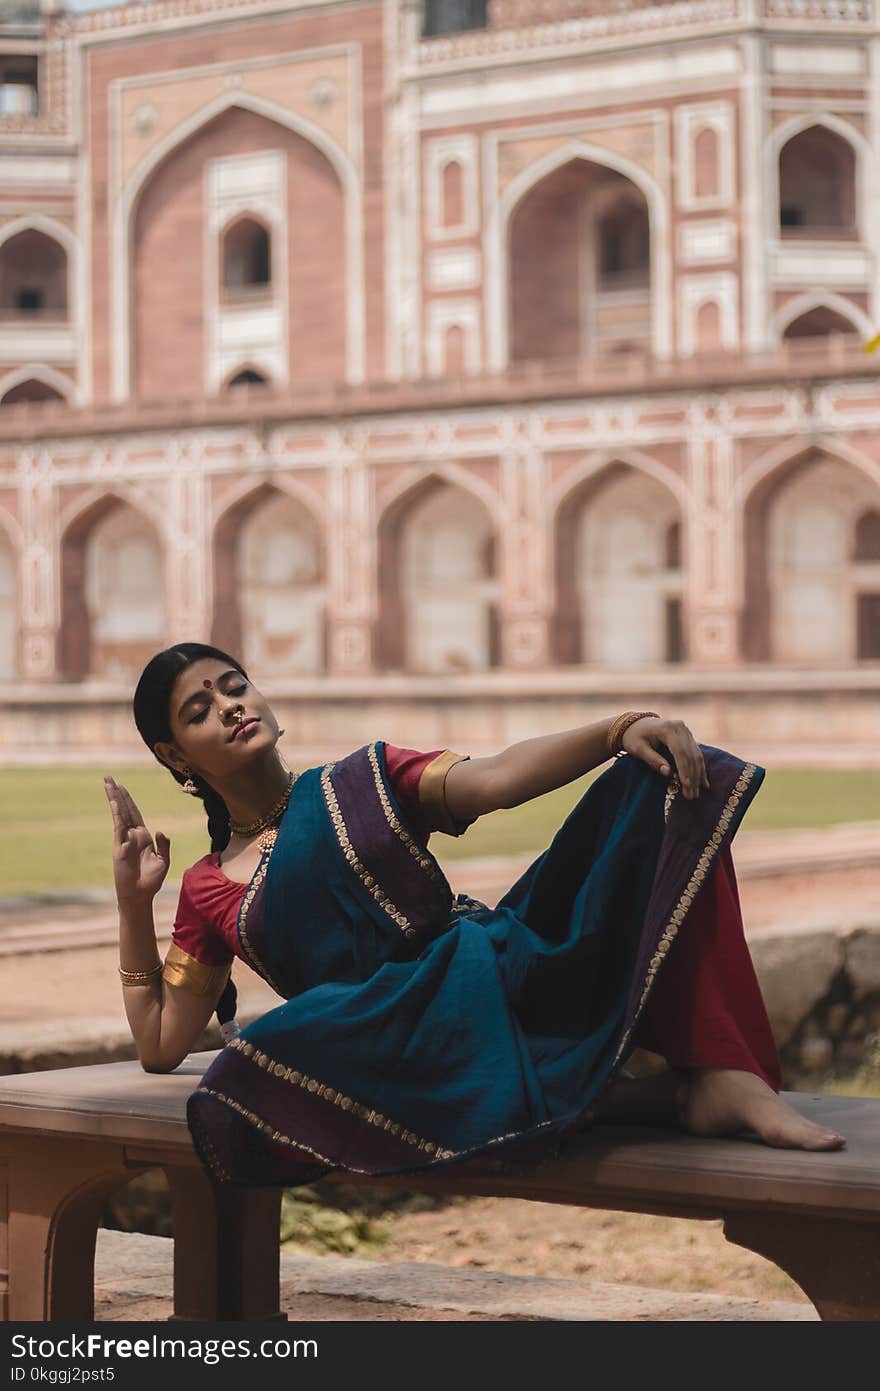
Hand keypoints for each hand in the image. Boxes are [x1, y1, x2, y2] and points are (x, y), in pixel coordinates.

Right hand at [103, 775, 170, 903]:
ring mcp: (124, 840)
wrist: (140, 896)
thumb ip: (164, 845)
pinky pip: (118, 828)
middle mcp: (132, 836)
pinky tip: (115, 804)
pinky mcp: (119, 847)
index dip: (128, 799)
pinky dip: (117, 815)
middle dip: (117, 793)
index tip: (121, 786)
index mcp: (143, 837)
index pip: (135, 813)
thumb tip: (159, 830)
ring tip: (107, 784)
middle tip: (108, 778)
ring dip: (114, 799)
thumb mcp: (164, 861)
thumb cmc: (152, 880)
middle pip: (124, 809)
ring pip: (119, 815)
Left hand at [620, 717, 708, 799]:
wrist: (635, 724)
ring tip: (696, 793)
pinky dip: (699, 768)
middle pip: (690, 755)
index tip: (687, 786)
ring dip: (698, 775)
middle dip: (692, 776)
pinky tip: (703, 782)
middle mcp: (681, 728)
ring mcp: (686, 732)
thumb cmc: (634, 737)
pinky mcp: (688, 737)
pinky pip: (696, 754)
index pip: (680, 752)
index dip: (684, 770)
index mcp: (668, 728)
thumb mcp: (638, 749)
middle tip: (692, 796)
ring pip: (696, 755)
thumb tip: (668, 773)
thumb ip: (653, 760)